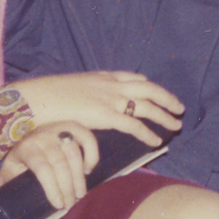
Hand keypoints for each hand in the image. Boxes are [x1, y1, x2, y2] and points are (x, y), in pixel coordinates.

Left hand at [0, 121, 102, 211]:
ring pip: (74, 153)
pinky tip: (88, 170)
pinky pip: (87, 137)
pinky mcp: (73, 126)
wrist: (30, 129)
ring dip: (79, 176)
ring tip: (79, 194)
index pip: (42, 167)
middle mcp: (44, 136)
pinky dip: (91, 153)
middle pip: (60, 164)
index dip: (51, 186)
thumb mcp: (11, 166)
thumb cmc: (22, 154)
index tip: (57, 204)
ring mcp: (60, 130)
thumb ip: (1, 180)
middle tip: (70, 204)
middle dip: (67, 187)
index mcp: (27, 147)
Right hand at [16, 70, 181, 147]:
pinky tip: (157, 141)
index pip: (132, 76)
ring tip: (176, 125)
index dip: (147, 84)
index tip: (155, 89)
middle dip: (166, 97)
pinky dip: (148, 133)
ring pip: (147, 106)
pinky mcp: (107, 115)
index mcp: (102, 76)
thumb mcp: (72, 87)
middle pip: (148, 88)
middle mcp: (111, 85)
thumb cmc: (49, 95)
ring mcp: (111, 99)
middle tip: (179, 107)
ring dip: (164, 116)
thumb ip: (84, 93)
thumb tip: (84, 101)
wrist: (39, 98)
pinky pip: (135, 125)